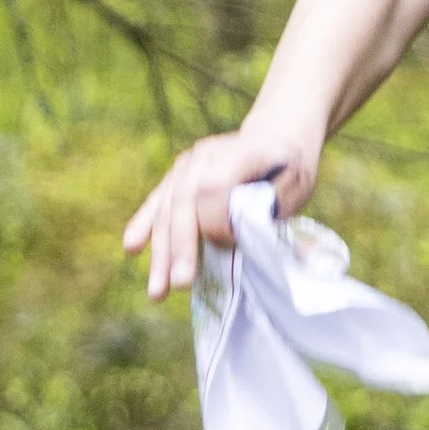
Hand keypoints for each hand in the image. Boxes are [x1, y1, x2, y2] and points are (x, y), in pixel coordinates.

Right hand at [122, 128, 315, 300]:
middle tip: (180, 284)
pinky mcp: (177, 176)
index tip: (229, 246)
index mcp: (240, 152)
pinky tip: (132, 248)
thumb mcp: (296, 185)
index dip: (214, 221)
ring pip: (167, 208)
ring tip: (157, 291)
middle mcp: (207, 154)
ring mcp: (187, 163)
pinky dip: (143, 225)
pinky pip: (156, 201)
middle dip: (180, 246)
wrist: (277, 138)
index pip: (212, 188)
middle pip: (183, 202)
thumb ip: (268, 206)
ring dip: (161, 251)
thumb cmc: (289, 169)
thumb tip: (232, 236)